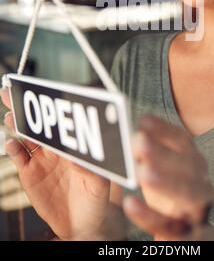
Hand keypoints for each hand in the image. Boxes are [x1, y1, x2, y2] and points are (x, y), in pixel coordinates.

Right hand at [1, 88, 110, 240]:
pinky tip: (12, 143)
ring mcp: (42, 159)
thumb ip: (90, 171)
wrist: (80, 224)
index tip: (44, 92)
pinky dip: (13, 148)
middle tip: (13, 92)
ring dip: (18, 123)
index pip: (62, 119)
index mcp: (74, 144)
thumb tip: (77, 159)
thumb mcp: (100, 185)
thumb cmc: (96, 200)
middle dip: (26, 105)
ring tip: (11, 115)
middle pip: (40, 121)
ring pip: (27, 135)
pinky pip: (19, 157)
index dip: (52, 104)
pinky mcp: (29, 174)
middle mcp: (57, 147)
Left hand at [123, 115, 213, 240]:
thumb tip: (105, 145)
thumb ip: (132, 158)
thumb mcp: (150, 174)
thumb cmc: (161, 199)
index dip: (164, 130)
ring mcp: (196, 209)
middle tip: (138, 142)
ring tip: (142, 172)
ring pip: (190, 194)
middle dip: (164, 152)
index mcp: (191, 164)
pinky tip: (130, 204)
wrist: (175, 236)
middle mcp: (200, 182)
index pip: (182, 141)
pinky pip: (171, 225)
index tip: (142, 121)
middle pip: (190, 165)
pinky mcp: (187, 233)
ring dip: (167, 181)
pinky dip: (151, 215)